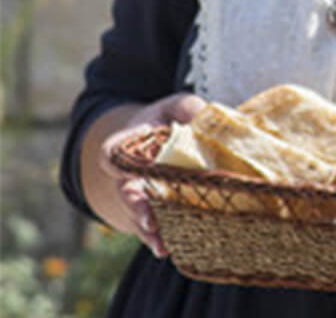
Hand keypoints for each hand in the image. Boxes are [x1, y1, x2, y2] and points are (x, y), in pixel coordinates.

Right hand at [98, 93, 205, 257]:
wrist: (164, 141)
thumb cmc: (167, 121)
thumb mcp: (175, 107)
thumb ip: (186, 107)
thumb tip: (203, 115)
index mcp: (126, 147)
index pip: (111, 154)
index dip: (115, 161)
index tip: (127, 170)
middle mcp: (127, 176)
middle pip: (126, 194)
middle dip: (137, 208)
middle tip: (150, 221)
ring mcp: (139, 198)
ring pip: (139, 217)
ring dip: (150, 232)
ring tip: (162, 246)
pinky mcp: (155, 212)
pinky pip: (154, 227)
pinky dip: (161, 238)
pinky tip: (168, 250)